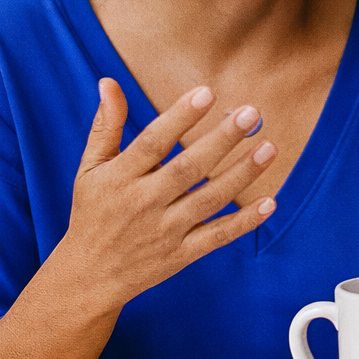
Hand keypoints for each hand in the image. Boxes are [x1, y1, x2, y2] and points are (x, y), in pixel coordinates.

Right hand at [0, 78, 280, 358]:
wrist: (88, 276)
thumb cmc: (92, 213)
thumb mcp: (90, 169)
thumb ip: (105, 126)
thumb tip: (108, 81)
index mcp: (120, 178)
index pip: (153, 143)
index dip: (179, 117)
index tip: (206, 92)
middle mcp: (143, 203)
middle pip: (188, 168)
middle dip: (221, 140)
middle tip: (250, 113)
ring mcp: (165, 231)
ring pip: (209, 199)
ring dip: (241, 174)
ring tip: (269, 147)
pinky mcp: (181, 254)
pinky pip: (217, 237)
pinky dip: (244, 223)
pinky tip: (270, 202)